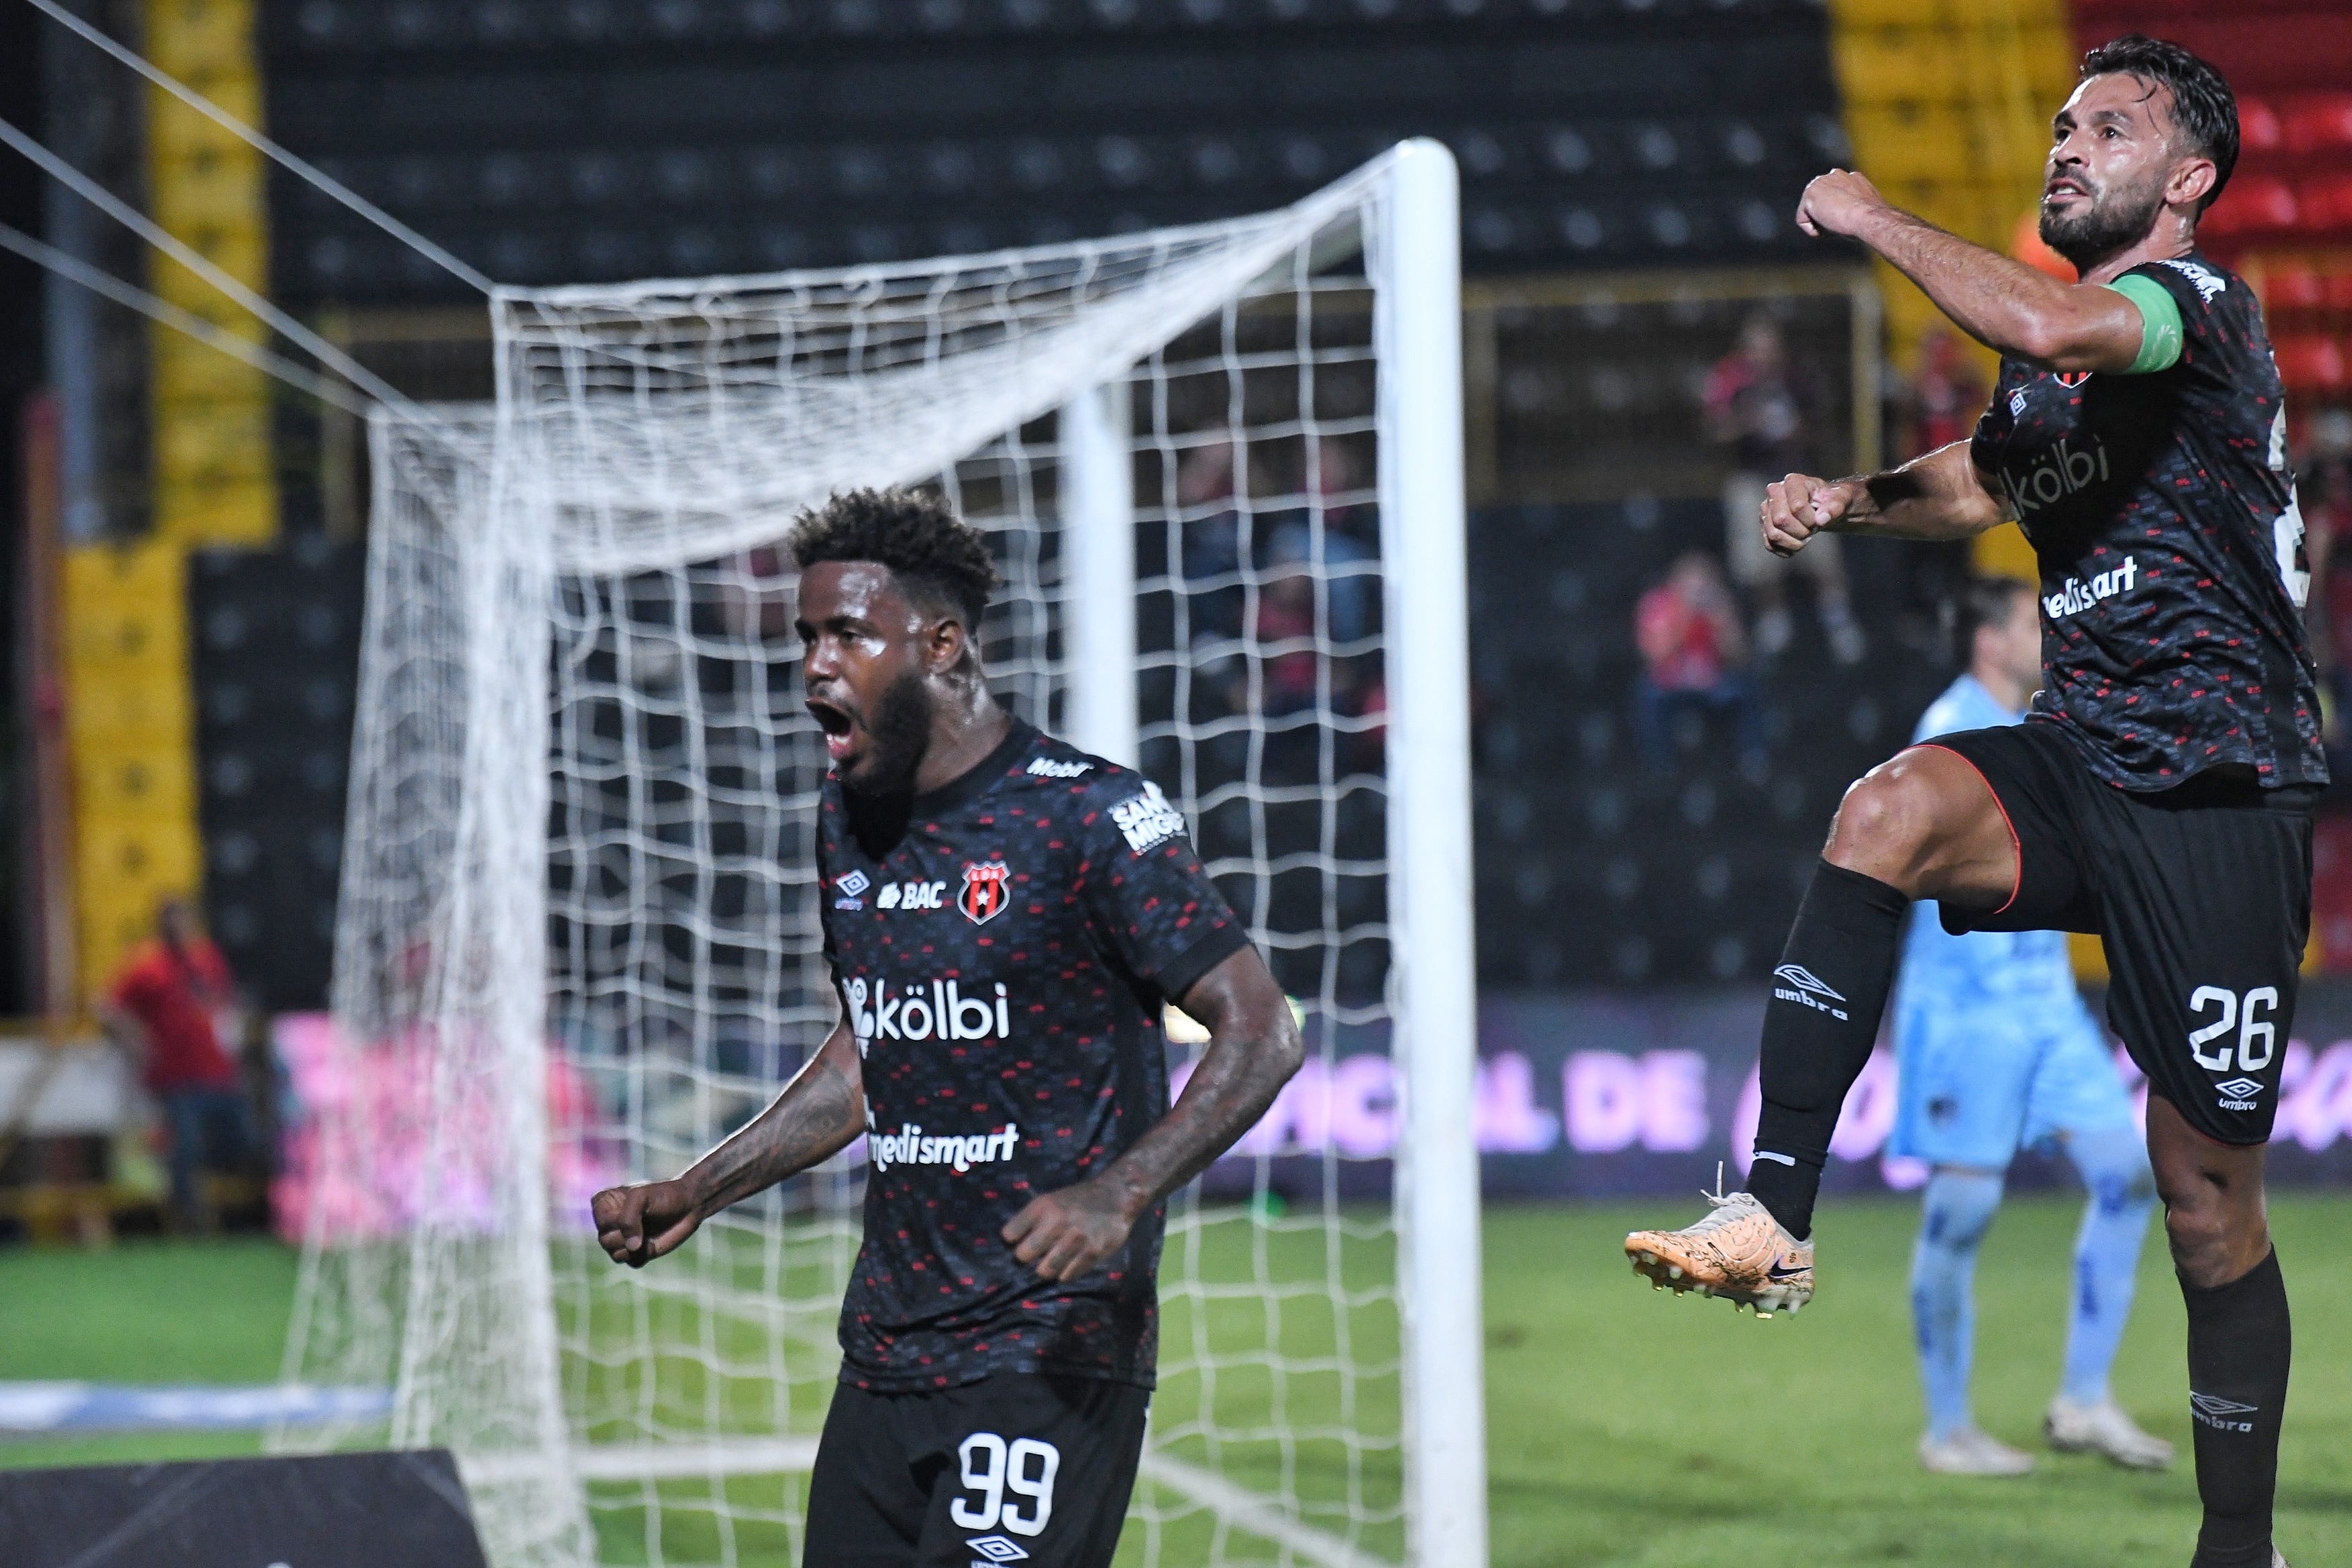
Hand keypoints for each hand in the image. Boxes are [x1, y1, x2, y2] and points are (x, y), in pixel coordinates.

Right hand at [592, 1178, 703, 1267]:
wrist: (688, 1205)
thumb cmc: (664, 1196)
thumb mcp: (641, 1197)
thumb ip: (628, 1219)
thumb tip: (630, 1247)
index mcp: (605, 1204)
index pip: (601, 1222)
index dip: (619, 1220)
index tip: (637, 1208)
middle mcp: (609, 1223)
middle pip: (605, 1241)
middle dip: (627, 1235)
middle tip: (645, 1222)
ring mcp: (622, 1239)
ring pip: (616, 1255)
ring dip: (635, 1248)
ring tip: (648, 1233)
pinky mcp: (636, 1253)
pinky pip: (632, 1263)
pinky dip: (644, 1256)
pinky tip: (652, 1243)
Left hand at [1002, 1178, 1138, 1282]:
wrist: (1115, 1196)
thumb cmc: (1077, 1201)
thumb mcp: (1050, 1200)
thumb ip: (1030, 1220)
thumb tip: (1009, 1245)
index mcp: (1042, 1206)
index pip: (1009, 1235)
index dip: (1012, 1241)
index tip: (1019, 1242)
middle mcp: (1056, 1221)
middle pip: (1023, 1255)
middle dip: (1027, 1258)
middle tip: (1036, 1255)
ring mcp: (1075, 1238)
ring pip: (1044, 1271)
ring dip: (1047, 1269)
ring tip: (1053, 1261)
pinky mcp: (1092, 1252)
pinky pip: (1067, 1275)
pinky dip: (1066, 1273)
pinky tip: (1070, 1263)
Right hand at [1761, 473, 1864, 556]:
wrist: (1823, 508)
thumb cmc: (1832, 501)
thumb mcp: (1842, 499)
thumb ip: (1835, 506)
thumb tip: (1821, 519)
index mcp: (1793, 481)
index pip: (1796, 506)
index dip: (1811, 519)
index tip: (1820, 518)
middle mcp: (1774, 492)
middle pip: (1780, 520)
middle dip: (1801, 531)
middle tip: (1812, 528)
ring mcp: (1767, 509)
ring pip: (1773, 535)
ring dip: (1794, 542)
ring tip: (1805, 536)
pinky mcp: (1764, 525)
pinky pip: (1770, 545)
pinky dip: (1786, 550)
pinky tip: (1798, 544)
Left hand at [1795, 169, 1888, 239]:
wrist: (1869, 217)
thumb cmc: (1869, 219)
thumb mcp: (1861, 209)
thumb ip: (1849, 206)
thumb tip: (1844, 217)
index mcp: (1849, 177)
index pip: (1833, 198)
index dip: (1838, 215)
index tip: (1847, 223)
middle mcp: (1833, 175)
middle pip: (1820, 203)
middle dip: (1826, 217)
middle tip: (1840, 225)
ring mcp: (1820, 182)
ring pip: (1810, 211)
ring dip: (1820, 223)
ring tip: (1836, 225)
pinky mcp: (1810, 193)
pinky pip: (1802, 220)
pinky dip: (1812, 230)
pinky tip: (1828, 228)